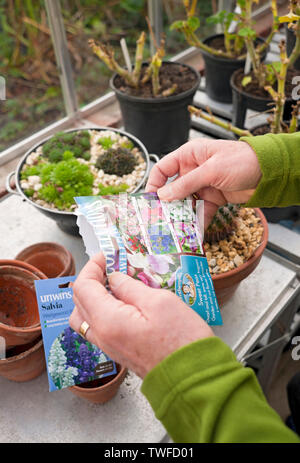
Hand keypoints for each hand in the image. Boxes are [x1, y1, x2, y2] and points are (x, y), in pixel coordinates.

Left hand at [69, 253, 213, 377]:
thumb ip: (131, 287)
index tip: (109, 255)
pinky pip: (99, 326)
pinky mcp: (118, 350)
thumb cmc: (181, 340)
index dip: (93, 266)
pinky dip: (103, 309)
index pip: (83, 287)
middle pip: (79, 301)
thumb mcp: (159, 302)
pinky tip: (124, 300)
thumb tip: (115, 277)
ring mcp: (109, 345)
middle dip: (92, 278)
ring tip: (117, 282)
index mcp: (108, 320)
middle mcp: (102, 335)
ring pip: (85, 316)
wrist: (193, 377)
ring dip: (95, 294)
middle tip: (113, 265)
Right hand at [146, 138, 261, 226]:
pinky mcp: (214, 198)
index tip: (149, 200)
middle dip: (167, 205)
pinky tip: (193, 234)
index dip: (154, 183)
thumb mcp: (211, 170)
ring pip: (186, 203)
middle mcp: (194, 170)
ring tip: (175, 231)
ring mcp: (203, 185)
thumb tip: (163, 196)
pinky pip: (201, 212)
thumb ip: (186, 184)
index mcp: (190, 155)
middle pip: (173, 189)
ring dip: (181, 217)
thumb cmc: (242, 160)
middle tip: (160, 220)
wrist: (268, 172)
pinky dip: (197, 223)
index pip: (163, 168)